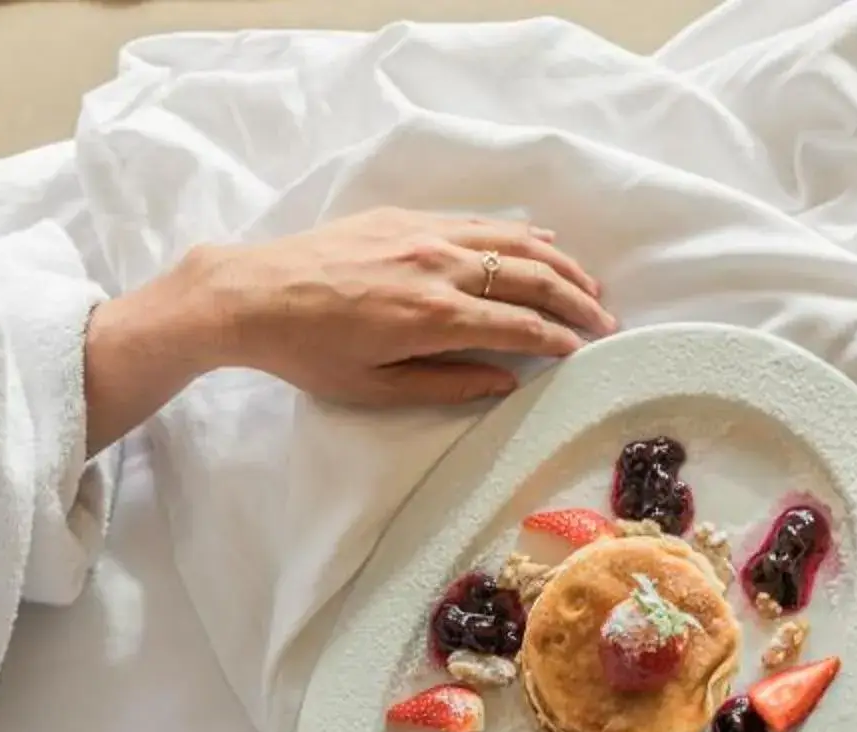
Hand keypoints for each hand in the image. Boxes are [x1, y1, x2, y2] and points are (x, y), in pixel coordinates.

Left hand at [189, 209, 614, 406]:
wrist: (252, 294)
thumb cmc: (308, 352)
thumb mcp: (375, 388)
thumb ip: (447, 385)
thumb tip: (505, 381)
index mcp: (432, 316)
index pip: (519, 325)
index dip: (559, 340)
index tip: (585, 352)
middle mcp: (438, 267)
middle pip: (529, 276)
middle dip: (575, 300)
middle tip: (605, 321)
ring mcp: (424, 234)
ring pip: (512, 241)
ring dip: (559, 261)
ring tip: (588, 283)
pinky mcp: (407, 218)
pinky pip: (479, 221)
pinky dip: (518, 233)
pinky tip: (541, 240)